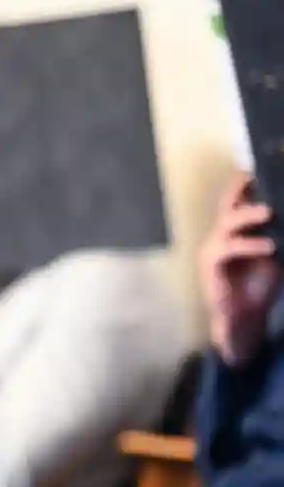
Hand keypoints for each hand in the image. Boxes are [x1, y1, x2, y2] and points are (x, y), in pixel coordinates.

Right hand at [200, 173, 281, 365]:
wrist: (243, 319)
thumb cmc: (258, 288)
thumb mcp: (274, 258)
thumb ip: (276, 237)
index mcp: (235, 232)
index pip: (239, 202)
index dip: (247, 184)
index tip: (259, 167)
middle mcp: (221, 236)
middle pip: (228, 204)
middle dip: (240, 188)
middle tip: (254, 174)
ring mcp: (213, 249)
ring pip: (227, 223)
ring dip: (248, 214)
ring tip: (268, 212)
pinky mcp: (210, 265)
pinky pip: (229, 248)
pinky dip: (249, 245)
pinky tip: (268, 246)